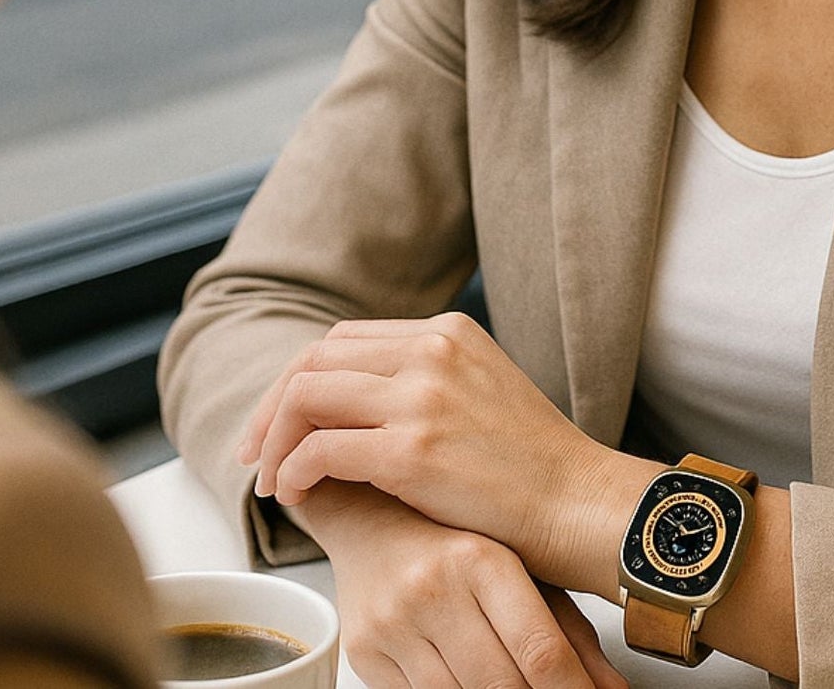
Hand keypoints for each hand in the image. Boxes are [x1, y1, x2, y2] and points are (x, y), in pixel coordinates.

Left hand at [237, 314, 625, 583]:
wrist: (577, 503)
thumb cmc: (529, 465)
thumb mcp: (478, 391)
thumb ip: (423, 381)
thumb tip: (347, 407)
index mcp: (448, 331)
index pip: (344, 339)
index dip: (300, 380)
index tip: (280, 423)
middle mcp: (432, 350)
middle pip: (316, 358)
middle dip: (273, 407)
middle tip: (256, 454)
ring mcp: (423, 396)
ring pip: (307, 394)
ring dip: (275, 440)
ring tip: (272, 481)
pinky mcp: (413, 449)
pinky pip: (321, 448)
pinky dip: (294, 471)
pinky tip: (296, 494)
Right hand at [302, 485, 627, 688]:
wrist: (369, 516)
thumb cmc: (456, 536)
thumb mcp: (521, 565)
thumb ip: (568, 629)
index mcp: (481, 558)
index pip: (539, 649)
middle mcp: (433, 589)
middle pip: (501, 685)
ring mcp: (393, 624)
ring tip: (519, 688)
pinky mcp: (364, 653)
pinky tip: (472, 684)